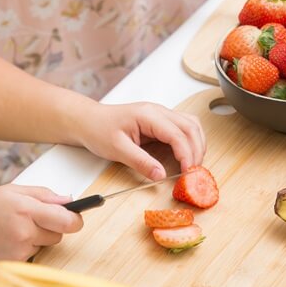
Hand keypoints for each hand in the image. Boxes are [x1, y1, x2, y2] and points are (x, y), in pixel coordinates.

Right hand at [0, 185, 82, 260]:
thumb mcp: (10, 190)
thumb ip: (42, 194)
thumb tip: (67, 199)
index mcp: (24, 208)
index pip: (65, 218)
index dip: (75, 218)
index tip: (77, 215)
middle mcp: (24, 231)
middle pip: (59, 232)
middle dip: (52, 225)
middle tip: (33, 217)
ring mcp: (19, 250)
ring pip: (45, 243)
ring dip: (37, 236)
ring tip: (14, 227)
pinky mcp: (15, 263)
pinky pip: (33, 253)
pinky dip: (26, 247)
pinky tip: (8, 238)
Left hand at [74, 102, 205, 180]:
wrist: (88, 121)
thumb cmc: (99, 130)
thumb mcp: (116, 149)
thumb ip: (140, 162)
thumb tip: (161, 175)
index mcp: (148, 115)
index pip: (177, 133)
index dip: (187, 154)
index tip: (187, 173)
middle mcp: (158, 111)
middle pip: (190, 127)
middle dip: (197, 151)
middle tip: (194, 173)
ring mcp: (160, 114)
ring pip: (191, 125)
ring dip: (197, 144)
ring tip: (193, 165)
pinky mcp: (160, 122)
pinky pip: (183, 128)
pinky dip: (191, 141)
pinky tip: (187, 155)